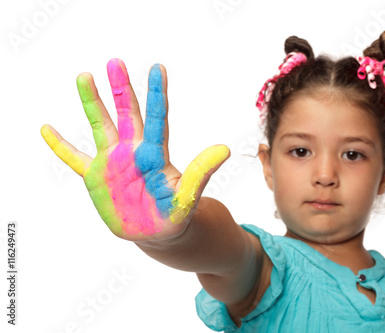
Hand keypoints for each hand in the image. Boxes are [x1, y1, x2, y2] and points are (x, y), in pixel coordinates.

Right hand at [41, 59, 229, 240]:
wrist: (157, 232)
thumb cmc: (175, 215)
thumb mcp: (188, 197)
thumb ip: (200, 173)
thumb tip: (225, 149)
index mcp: (154, 156)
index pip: (156, 119)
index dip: (156, 94)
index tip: (158, 68)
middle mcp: (133, 152)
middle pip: (127, 115)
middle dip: (120, 89)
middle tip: (116, 61)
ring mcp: (113, 163)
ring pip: (100, 127)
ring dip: (92, 103)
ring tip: (84, 75)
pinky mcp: (96, 178)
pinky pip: (74, 159)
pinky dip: (60, 146)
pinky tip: (47, 129)